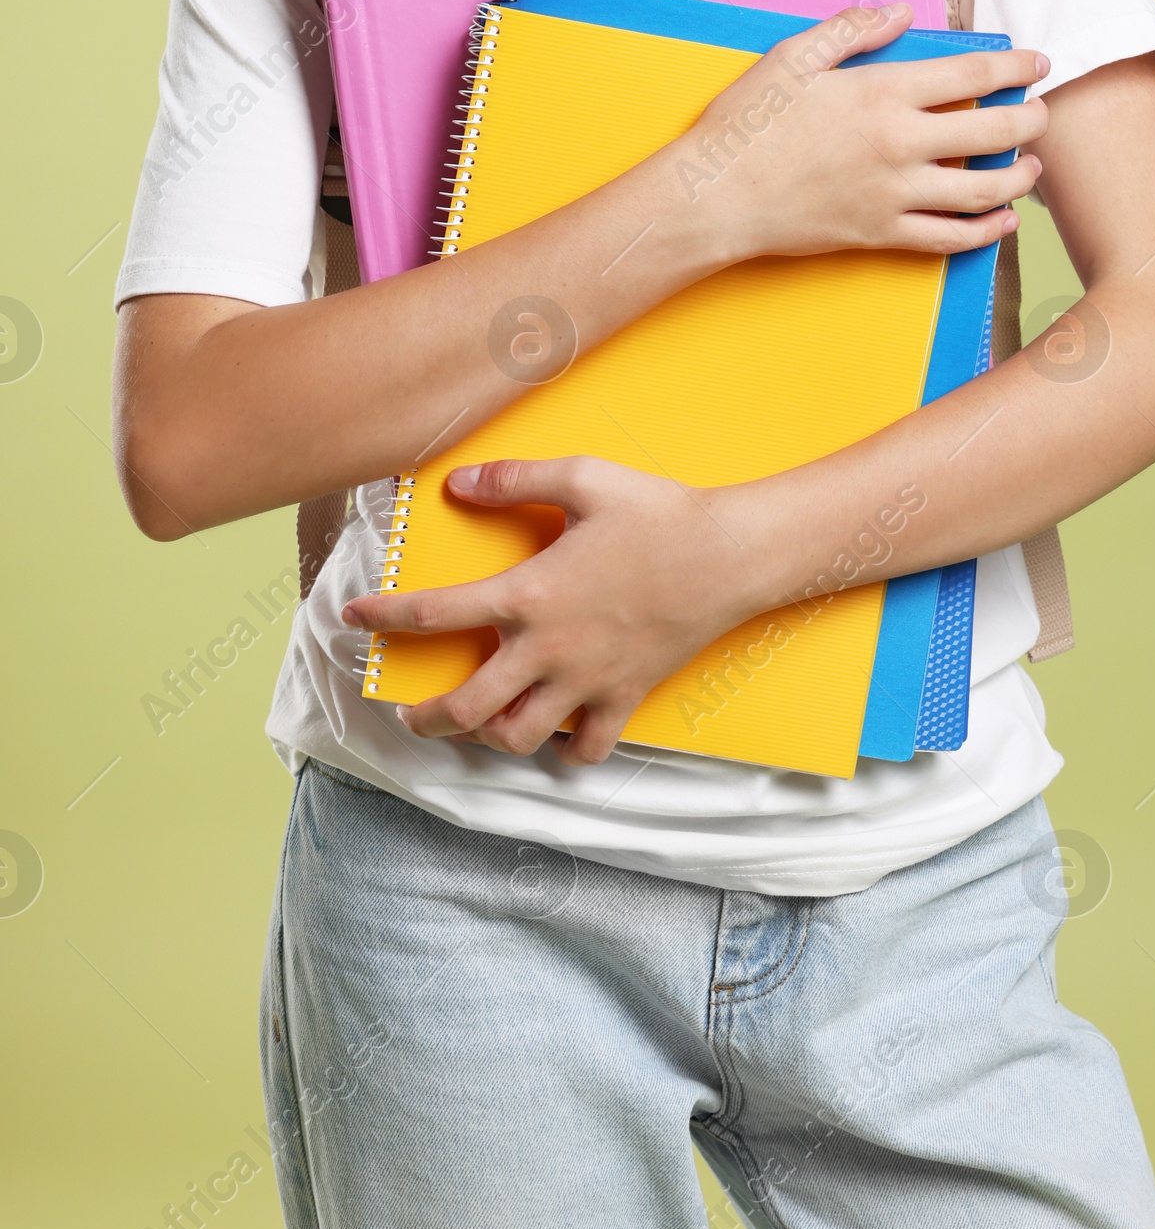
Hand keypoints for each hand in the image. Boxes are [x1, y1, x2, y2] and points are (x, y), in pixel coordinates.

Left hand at [341, 456, 766, 763]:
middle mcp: (547, 649)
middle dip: (424, 718)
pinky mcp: (623, 698)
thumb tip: (457, 483)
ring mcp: (585, 682)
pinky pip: (586, 750)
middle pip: (465, 708)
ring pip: (518, 738)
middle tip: (409, 713)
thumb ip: (514, 480)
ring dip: (487, 738)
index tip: (352, 617)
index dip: (383, 616)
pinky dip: (566, 750)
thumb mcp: (583, 478)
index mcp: (528, 593)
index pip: (433, 613)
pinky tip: (556, 733)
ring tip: (477, 725)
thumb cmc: (656, 513)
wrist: (728, 555)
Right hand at [673, 0, 1050, 262]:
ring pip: (983, 191)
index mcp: (881, 93)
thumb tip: (903, 14)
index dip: (1016, 68)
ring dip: (1019, 178)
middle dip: (1031, 121)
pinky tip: (1004, 222)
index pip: (973, 77)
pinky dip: (986, 233)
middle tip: (1042, 113)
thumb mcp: (793, 57)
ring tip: (1032, 167)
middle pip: (993, 133)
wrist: (715, 197)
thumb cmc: (747, 123)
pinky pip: (949, 238)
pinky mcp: (882, 234)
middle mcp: (898, 144)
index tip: (1039, 63)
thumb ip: (852, 30)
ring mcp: (893, 194)